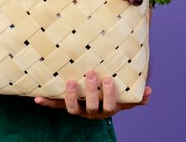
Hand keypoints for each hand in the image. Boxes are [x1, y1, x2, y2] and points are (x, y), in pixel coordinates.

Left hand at [34, 70, 151, 118]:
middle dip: (91, 90)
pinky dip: (46, 103)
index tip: (108, 79)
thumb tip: (149, 91)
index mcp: (107, 109)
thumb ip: (137, 96)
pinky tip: (36, 99)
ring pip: (73, 108)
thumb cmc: (114, 96)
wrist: (98, 103)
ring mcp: (78, 109)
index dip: (108, 94)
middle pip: (91, 105)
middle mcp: (92, 112)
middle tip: (91, 73)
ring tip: (71, 82)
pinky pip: (55, 106)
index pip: (109, 105)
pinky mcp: (65, 106)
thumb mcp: (127, 97)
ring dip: (70, 96)